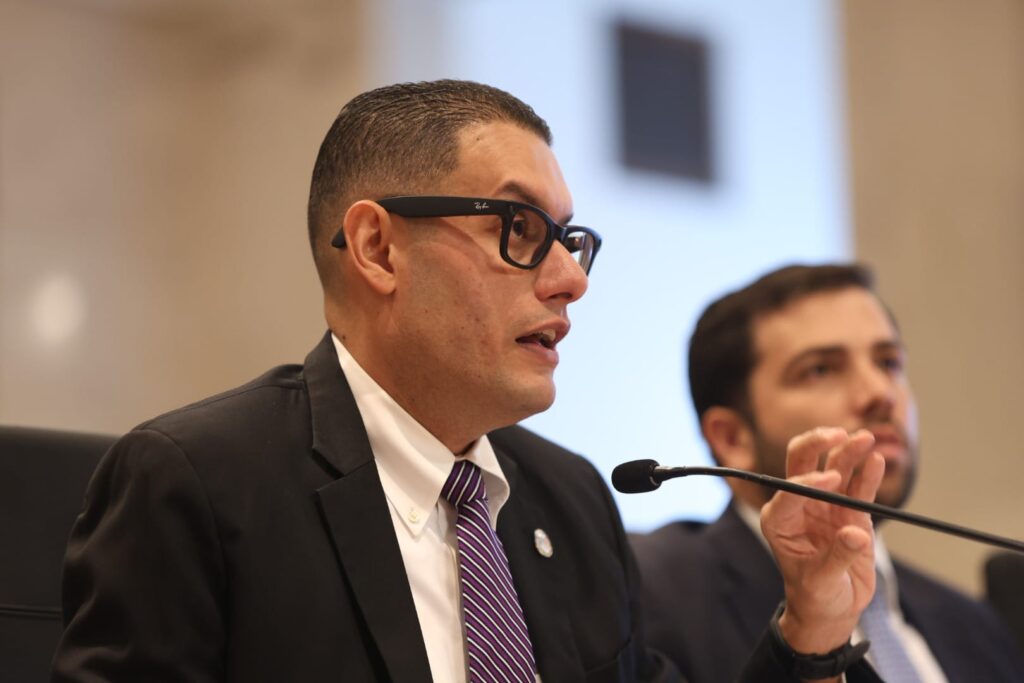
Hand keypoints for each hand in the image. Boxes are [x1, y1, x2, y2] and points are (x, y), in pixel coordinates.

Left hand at [760, 427, 884, 655]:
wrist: (831, 609)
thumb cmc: (815, 596)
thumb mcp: (821, 582)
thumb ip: (838, 557)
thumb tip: (855, 535)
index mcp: (779, 520)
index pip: (790, 491)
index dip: (809, 482)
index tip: (832, 480)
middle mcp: (800, 506)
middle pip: (802, 463)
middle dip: (816, 445)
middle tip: (837, 434)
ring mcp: (825, 506)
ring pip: (834, 469)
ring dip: (847, 451)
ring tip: (864, 438)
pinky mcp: (850, 513)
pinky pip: (859, 488)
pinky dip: (868, 473)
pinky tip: (876, 459)